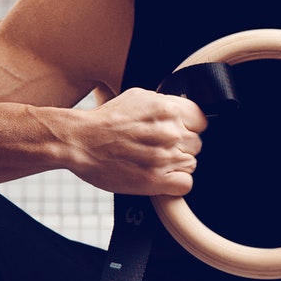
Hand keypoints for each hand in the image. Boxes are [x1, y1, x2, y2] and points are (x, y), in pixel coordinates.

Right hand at [69, 88, 207, 195]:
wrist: (80, 141)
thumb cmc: (104, 120)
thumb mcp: (138, 97)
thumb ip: (164, 103)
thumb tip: (180, 110)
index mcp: (169, 109)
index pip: (201, 121)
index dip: (190, 127)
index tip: (179, 132)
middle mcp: (171, 133)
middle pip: (197, 144)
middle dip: (182, 146)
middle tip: (159, 148)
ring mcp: (165, 158)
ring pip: (191, 164)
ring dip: (177, 165)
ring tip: (155, 162)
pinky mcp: (156, 181)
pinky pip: (186, 184)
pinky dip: (176, 184)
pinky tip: (161, 178)